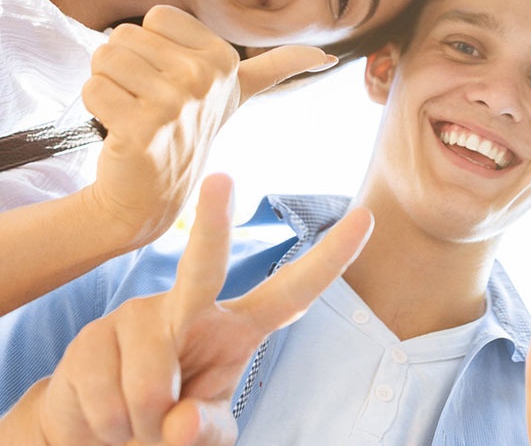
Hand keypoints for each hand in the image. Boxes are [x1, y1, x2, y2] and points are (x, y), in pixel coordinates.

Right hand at [29, 174, 372, 445]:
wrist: (96, 436)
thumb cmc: (165, 423)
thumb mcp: (202, 433)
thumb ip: (204, 431)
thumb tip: (180, 421)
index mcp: (236, 326)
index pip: (292, 291)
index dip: (331, 259)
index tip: (367, 217)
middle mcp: (189, 307)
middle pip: (204, 266)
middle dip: (212, 224)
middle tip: (220, 179)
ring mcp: (139, 315)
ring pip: (150, 380)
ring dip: (139, 424)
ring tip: (133, 421)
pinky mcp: (92, 336)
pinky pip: (107, 396)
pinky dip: (105, 425)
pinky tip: (103, 416)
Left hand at [82, 5, 336, 249]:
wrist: (149, 198)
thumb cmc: (187, 132)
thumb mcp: (239, 94)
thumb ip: (280, 67)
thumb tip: (328, 57)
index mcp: (224, 60)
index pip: (156, 17)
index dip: (151, 46)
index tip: (169, 80)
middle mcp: (204, 78)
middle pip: (125, 35)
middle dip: (123, 66)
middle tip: (143, 100)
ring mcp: (175, 104)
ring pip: (105, 59)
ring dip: (106, 86)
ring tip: (130, 113)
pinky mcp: (142, 128)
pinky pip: (94, 89)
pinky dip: (94, 108)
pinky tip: (116, 131)